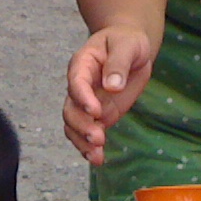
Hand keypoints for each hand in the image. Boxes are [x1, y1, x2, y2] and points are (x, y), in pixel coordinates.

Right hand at [64, 26, 155, 164]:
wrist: (130, 48)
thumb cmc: (126, 41)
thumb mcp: (127, 44)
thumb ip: (119, 63)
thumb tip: (112, 86)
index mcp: (83, 64)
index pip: (76, 82)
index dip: (83, 98)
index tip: (95, 111)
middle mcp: (79, 86)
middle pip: (70, 109)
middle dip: (82, 126)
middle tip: (99, 138)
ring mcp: (86, 103)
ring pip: (74, 125)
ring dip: (82, 142)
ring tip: (97, 157)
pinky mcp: (97, 116)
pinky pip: (86, 133)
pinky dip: (89, 147)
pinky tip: (98, 159)